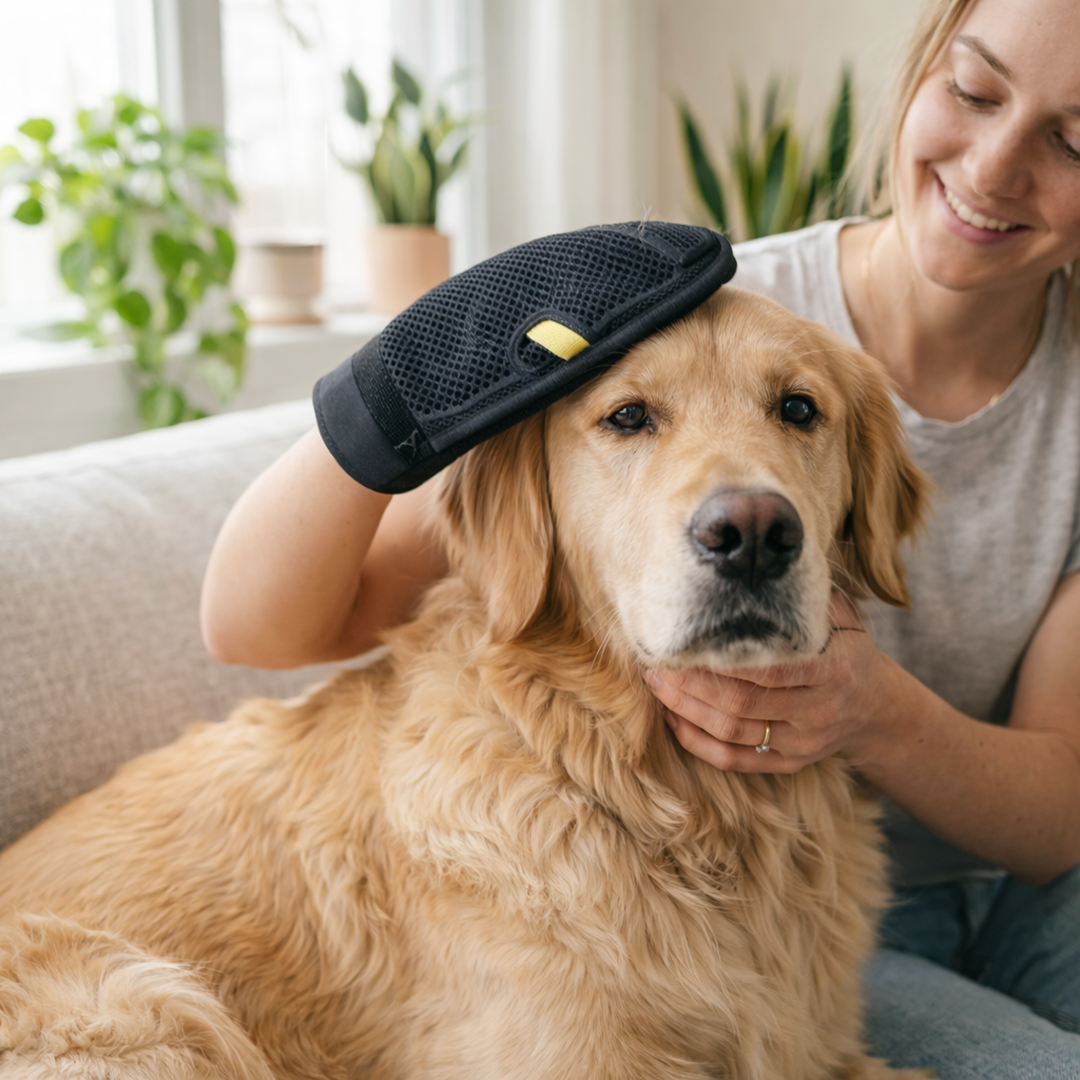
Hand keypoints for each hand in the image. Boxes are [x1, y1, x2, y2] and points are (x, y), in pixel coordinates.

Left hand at [645, 592, 896, 772]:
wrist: (876, 707)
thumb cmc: (846, 649)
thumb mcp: (841, 618)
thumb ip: (805, 598)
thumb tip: (758, 564)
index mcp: (831, 671)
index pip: (766, 668)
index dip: (718, 658)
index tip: (683, 639)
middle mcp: (817, 711)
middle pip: (740, 702)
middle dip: (689, 683)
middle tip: (655, 661)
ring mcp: (802, 742)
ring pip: (731, 732)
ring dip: (685, 709)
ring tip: (657, 684)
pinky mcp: (788, 763)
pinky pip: (734, 760)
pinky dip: (697, 741)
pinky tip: (673, 718)